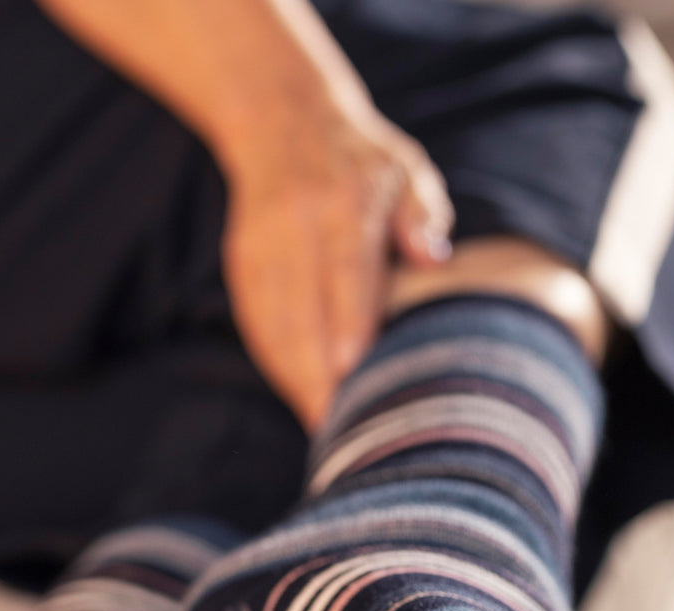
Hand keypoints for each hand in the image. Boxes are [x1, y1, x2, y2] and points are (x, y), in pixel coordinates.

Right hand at [219, 104, 453, 430]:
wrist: (283, 121)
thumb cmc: (364, 161)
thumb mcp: (406, 170)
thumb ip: (423, 214)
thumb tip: (433, 258)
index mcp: (343, 199)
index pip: (345, 268)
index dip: (346, 322)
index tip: (351, 372)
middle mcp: (295, 223)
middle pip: (301, 309)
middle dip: (316, 373)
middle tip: (338, 427)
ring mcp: (261, 245)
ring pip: (272, 323)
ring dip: (293, 378)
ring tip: (321, 424)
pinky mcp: (240, 262)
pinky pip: (255, 322)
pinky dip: (274, 362)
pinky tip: (298, 394)